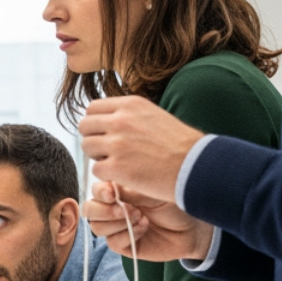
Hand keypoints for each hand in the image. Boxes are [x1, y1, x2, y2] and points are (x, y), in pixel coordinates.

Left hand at [78, 96, 202, 204]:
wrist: (197, 166)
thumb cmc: (180, 145)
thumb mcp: (154, 117)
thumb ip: (129, 116)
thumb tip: (107, 120)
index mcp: (130, 105)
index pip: (92, 108)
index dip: (96, 123)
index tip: (106, 134)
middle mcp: (120, 120)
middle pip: (85, 126)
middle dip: (93, 139)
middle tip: (109, 151)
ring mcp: (117, 143)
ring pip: (87, 147)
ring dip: (98, 157)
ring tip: (119, 162)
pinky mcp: (116, 166)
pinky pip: (96, 169)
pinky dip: (107, 174)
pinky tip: (125, 175)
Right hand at [84, 181, 214, 261]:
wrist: (192, 226)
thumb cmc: (174, 203)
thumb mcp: (152, 190)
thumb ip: (129, 189)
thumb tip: (109, 188)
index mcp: (118, 191)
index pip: (96, 190)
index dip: (100, 192)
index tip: (112, 194)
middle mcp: (113, 209)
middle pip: (89, 210)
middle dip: (104, 210)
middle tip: (127, 210)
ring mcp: (117, 228)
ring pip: (97, 227)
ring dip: (117, 222)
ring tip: (140, 217)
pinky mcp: (124, 245)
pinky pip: (113, 242)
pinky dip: (128, 234)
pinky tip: (144, 228)